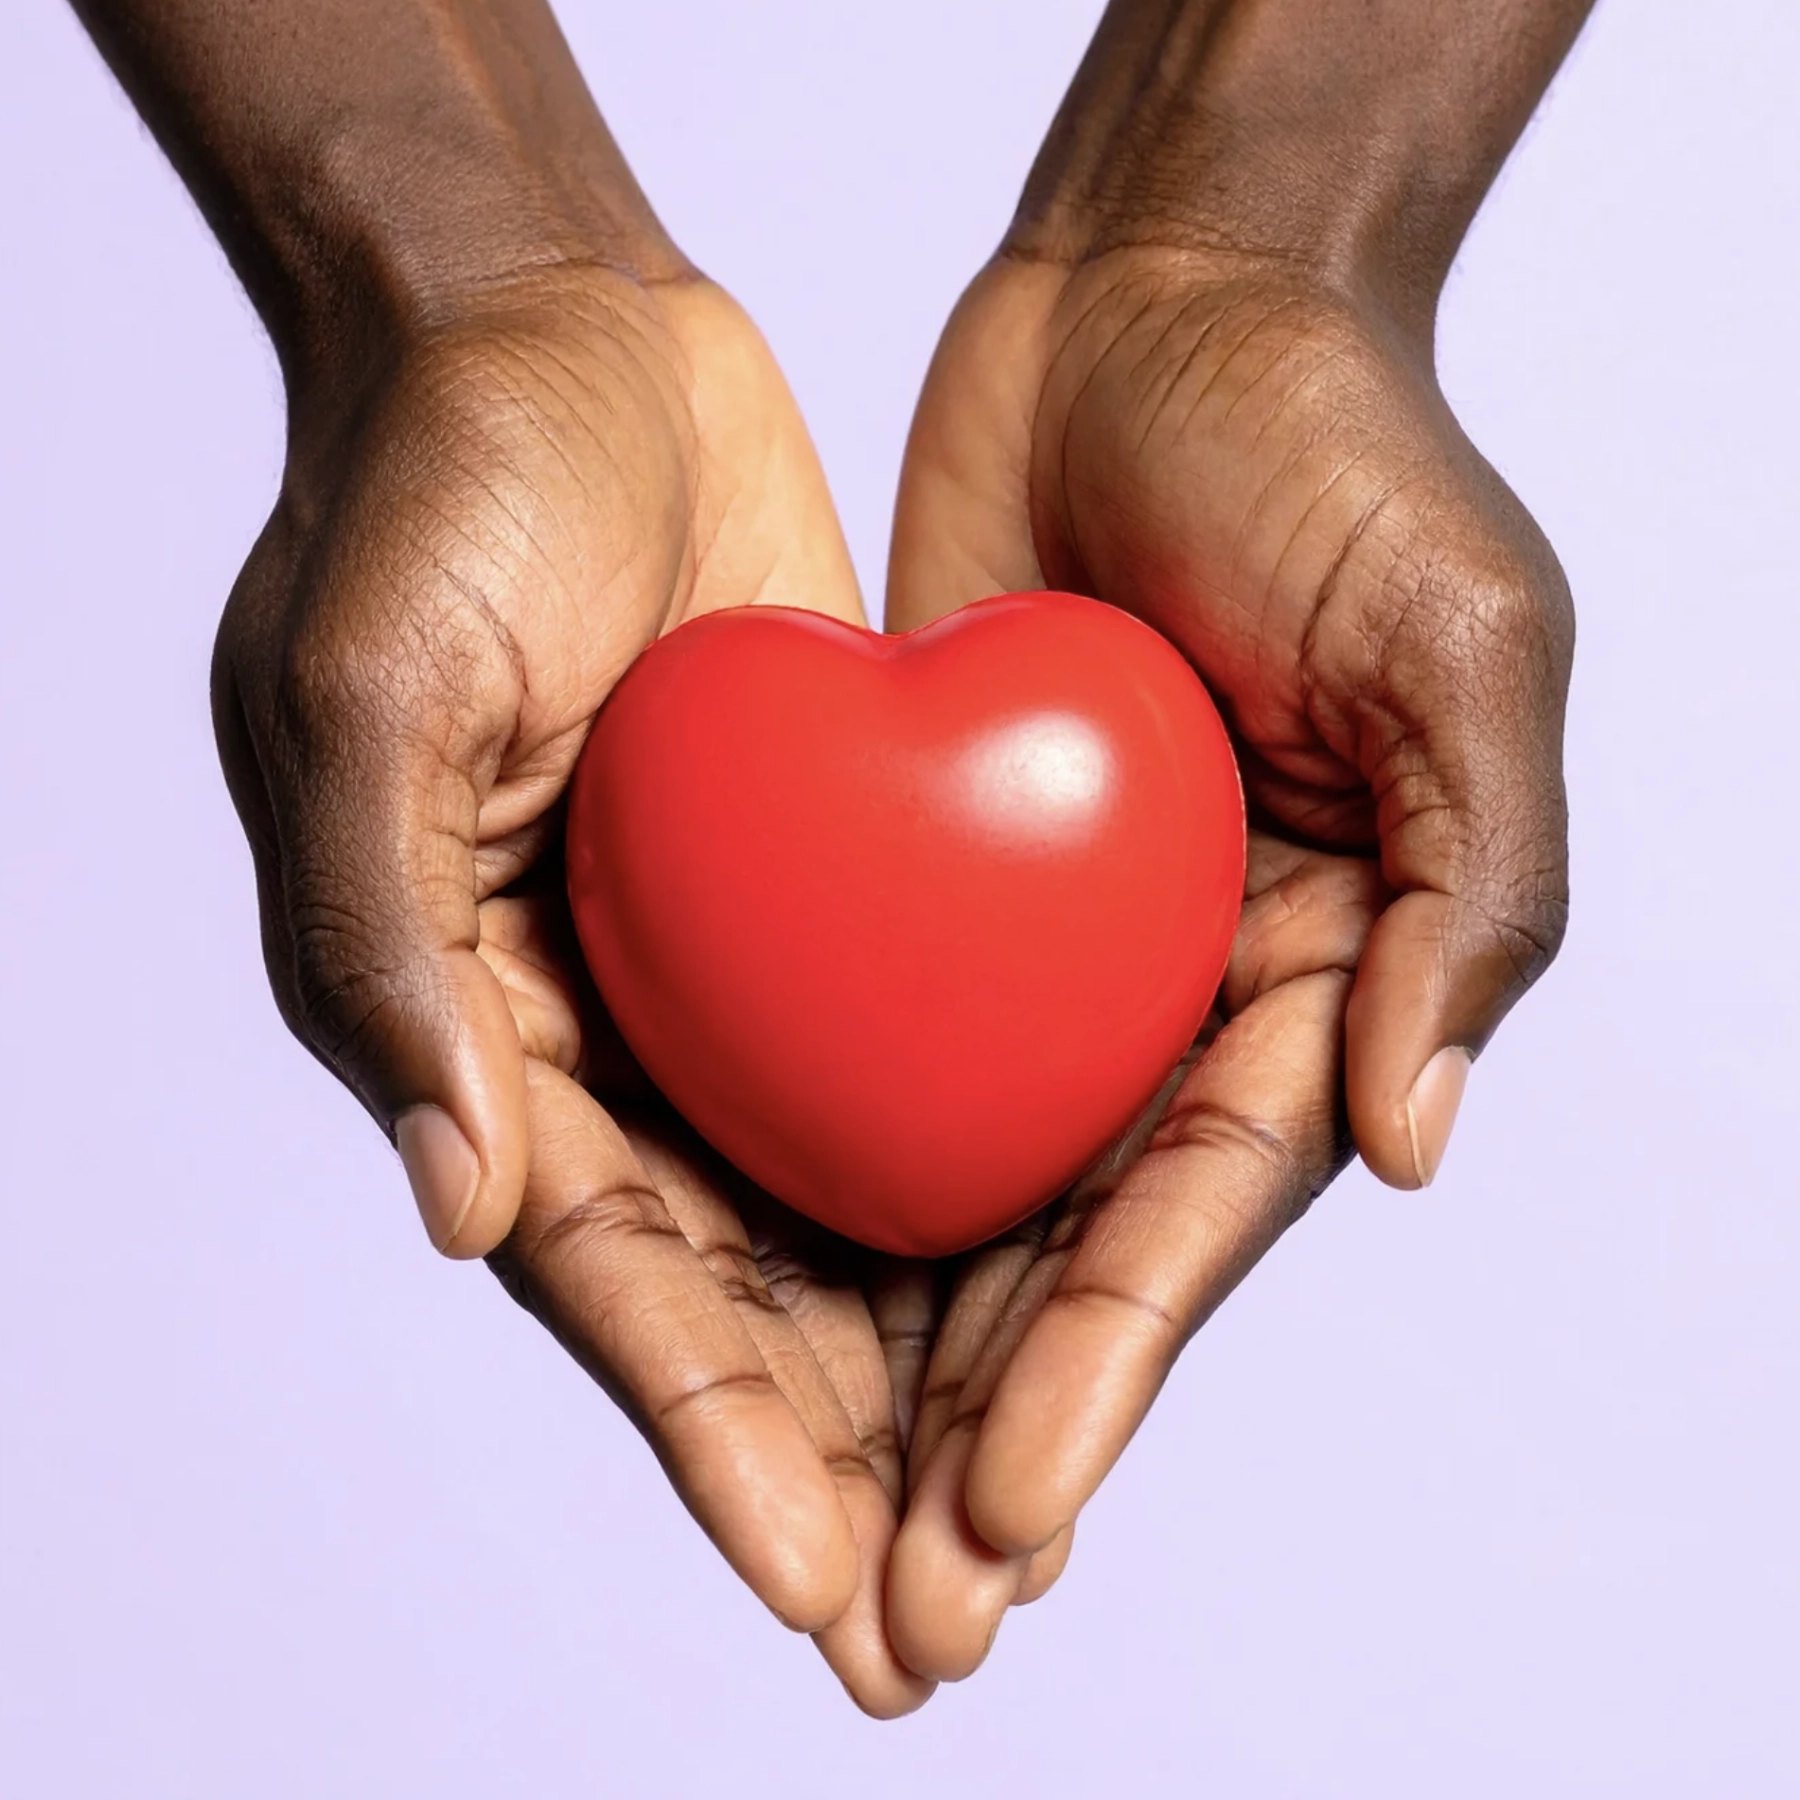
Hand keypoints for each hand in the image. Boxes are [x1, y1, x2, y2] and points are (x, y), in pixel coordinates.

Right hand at [214, 264, 931, 1714]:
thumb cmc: (434, 493)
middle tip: (957, 1628)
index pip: (613, 1281)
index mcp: (492, 1029)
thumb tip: (463, 1207)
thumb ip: (383, 952)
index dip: (713, 1441)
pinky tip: (1081, 1282)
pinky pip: (933, 1049)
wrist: (557, 330)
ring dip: (938, 1373)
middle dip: (844, 1469)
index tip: (823, 1582)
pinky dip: (997, 1175)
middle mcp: (625, 1028)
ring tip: (1032, 1535)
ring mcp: (746, 962)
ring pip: (855, 1213)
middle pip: (747, 1297)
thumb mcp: (363, 695)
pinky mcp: (848, 871)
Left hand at [881, 245, 1571, 1677]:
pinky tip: (725, 1300)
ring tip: (801, 1542)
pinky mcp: (914, 865)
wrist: (1162, 296)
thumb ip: (1466, 891)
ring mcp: (1038, 943)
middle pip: (1068, 1255)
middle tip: (893, 1620)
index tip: (1007, 1509)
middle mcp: (1171, 987)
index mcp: (1313, 971)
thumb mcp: (1460, 649)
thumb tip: (1414, 1141)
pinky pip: (850, 1042)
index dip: (1109, 1368)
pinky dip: (800, 1176)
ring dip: (880, 1370)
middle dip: (987, 1438)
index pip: (1200, 1214)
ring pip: (948, 1193)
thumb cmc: (1335, 448)